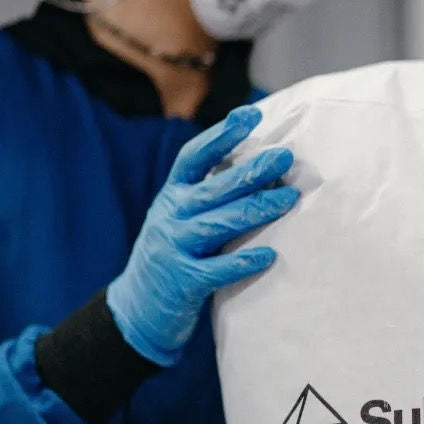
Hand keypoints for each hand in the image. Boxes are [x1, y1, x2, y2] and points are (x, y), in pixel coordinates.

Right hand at [106, 106, 296, 365]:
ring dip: (256, 210)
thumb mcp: (180, 216)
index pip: (194, 156)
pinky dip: (243, 262)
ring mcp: (174, 248)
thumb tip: (260, 165)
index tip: (250, 114)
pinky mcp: (183, 282)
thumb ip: (208, 194)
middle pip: (214, 188)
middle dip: (251, 171)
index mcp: (172, 195)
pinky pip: (217, 270)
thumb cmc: (173, 253)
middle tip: (284, 157)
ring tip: (288, 199)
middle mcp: (171, 216)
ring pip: (219, 224)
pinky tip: (269, 255)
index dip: (222, 134)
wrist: (135, 309)